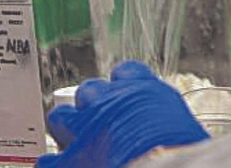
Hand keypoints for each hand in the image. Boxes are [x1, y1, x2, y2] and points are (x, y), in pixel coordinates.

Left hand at [38, 62, 207, 167]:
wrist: (164, 167)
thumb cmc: (182, 148)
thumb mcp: (182, 126)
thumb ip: (163, 121)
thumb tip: (167, 134)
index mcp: (144, 90)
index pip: (126, 71)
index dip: (122, 84)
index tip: (124, 94)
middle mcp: (111, 101)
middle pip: (90, 90)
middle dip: (92, 104)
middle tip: (100, 121)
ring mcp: (85, 128)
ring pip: (61, 115)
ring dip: (67, 126)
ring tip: (76, 140)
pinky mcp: (69, 158)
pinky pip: (49, 159)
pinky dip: (53, 163)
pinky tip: (59, 166)